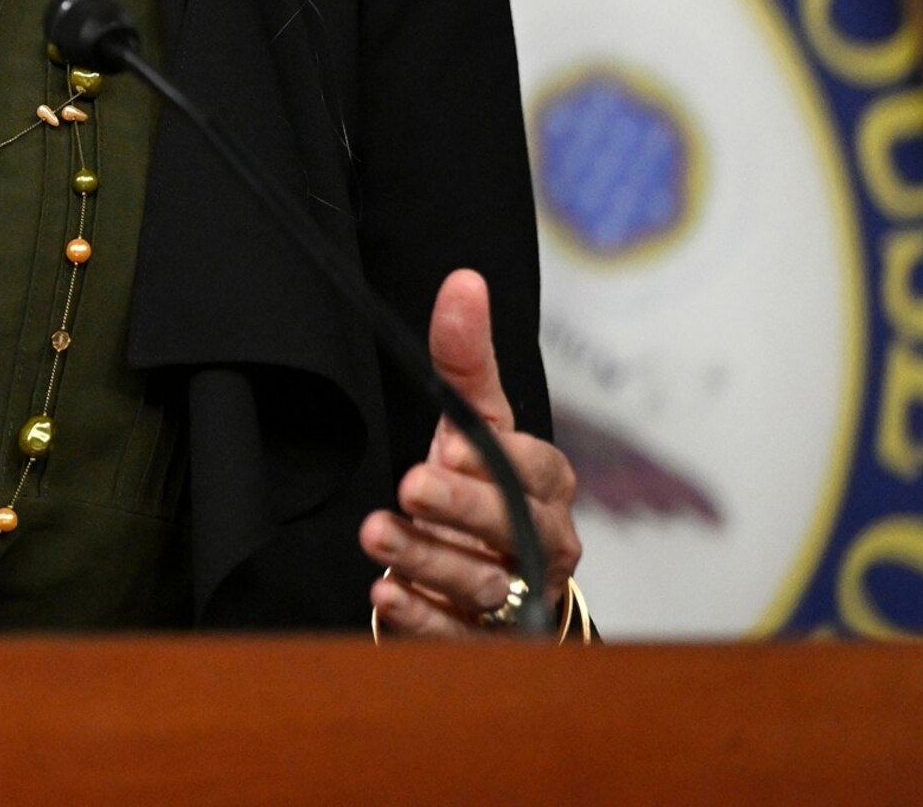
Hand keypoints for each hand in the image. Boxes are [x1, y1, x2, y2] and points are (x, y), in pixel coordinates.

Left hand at [361, 268, 582, 636]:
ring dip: (428, 557)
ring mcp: (518, 598)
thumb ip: (465, 361)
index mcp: (545, 487)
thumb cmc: (482, 488)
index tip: (452, 444)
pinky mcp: (483, 642)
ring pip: (486, 583)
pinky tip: (385, 594)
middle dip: (465, 506)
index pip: (537, 469)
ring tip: (377, 534)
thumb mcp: (473, 424)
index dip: (499, 462)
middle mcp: (543, 545)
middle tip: (412, 485)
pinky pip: (458, 637)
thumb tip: (463, 280)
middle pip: (518, 528)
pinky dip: (422, 617)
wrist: (489, 581)